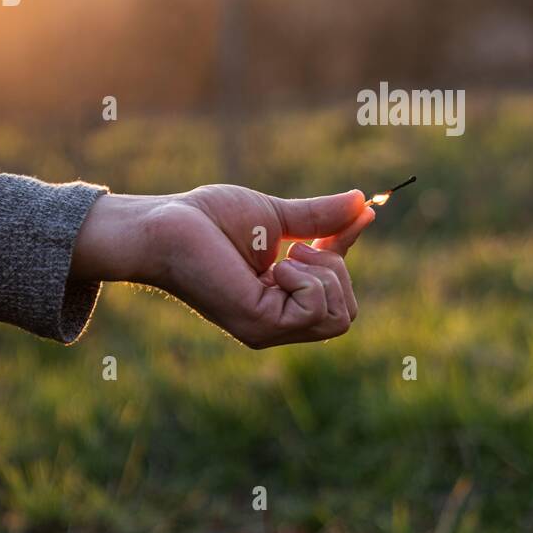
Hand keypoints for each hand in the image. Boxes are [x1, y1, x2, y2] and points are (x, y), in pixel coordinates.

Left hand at [70, 186, 375, 347]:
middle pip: (347, 313)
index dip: (350, 248)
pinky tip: (274, 267)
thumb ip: (319, 218)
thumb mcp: (277, 216)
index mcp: (282, 298)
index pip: (337, 289)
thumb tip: (363, 203)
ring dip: (323, 274)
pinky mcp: (260, 325)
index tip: (366, 211)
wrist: (166, 225)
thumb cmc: (209, 219)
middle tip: (296, 247)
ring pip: (339, 316)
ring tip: (284, 256)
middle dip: (338, 270)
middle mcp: (278, 322)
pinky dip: (305, 279)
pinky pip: (314, 309)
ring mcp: (269, 329)